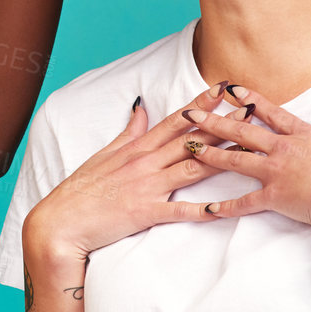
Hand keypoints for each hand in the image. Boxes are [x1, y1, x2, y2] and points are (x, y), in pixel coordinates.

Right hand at [25, 82, 242, 262]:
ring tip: (248, 147)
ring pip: (191, 168)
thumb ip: (129, 131)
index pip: (175, 121)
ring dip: (222, 156)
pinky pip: (178, 210)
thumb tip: (142, 105)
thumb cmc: (81, 190)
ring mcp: (146, 187)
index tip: (223, 89)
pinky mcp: (144, 212)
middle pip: (191, 139)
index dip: (201, 104)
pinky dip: (201, 210)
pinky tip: (224, 208)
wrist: (60, 222)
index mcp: (137, 148)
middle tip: (250, 108)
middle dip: (223, 123)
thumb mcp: (104, 154)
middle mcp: (145, 162)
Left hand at [180, 78, 310, 236]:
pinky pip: (243, 203)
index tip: (228, 89)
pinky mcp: (272, 198)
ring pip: (235, 159)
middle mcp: (282, 150)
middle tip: (190, 113)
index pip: (271, 112)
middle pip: (242, 131)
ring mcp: (274, 173)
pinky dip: (224, 208)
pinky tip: (207, 208)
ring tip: (187, 147)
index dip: (249, 99)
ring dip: (210, 153)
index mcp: (302, 135)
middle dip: (214, 121)